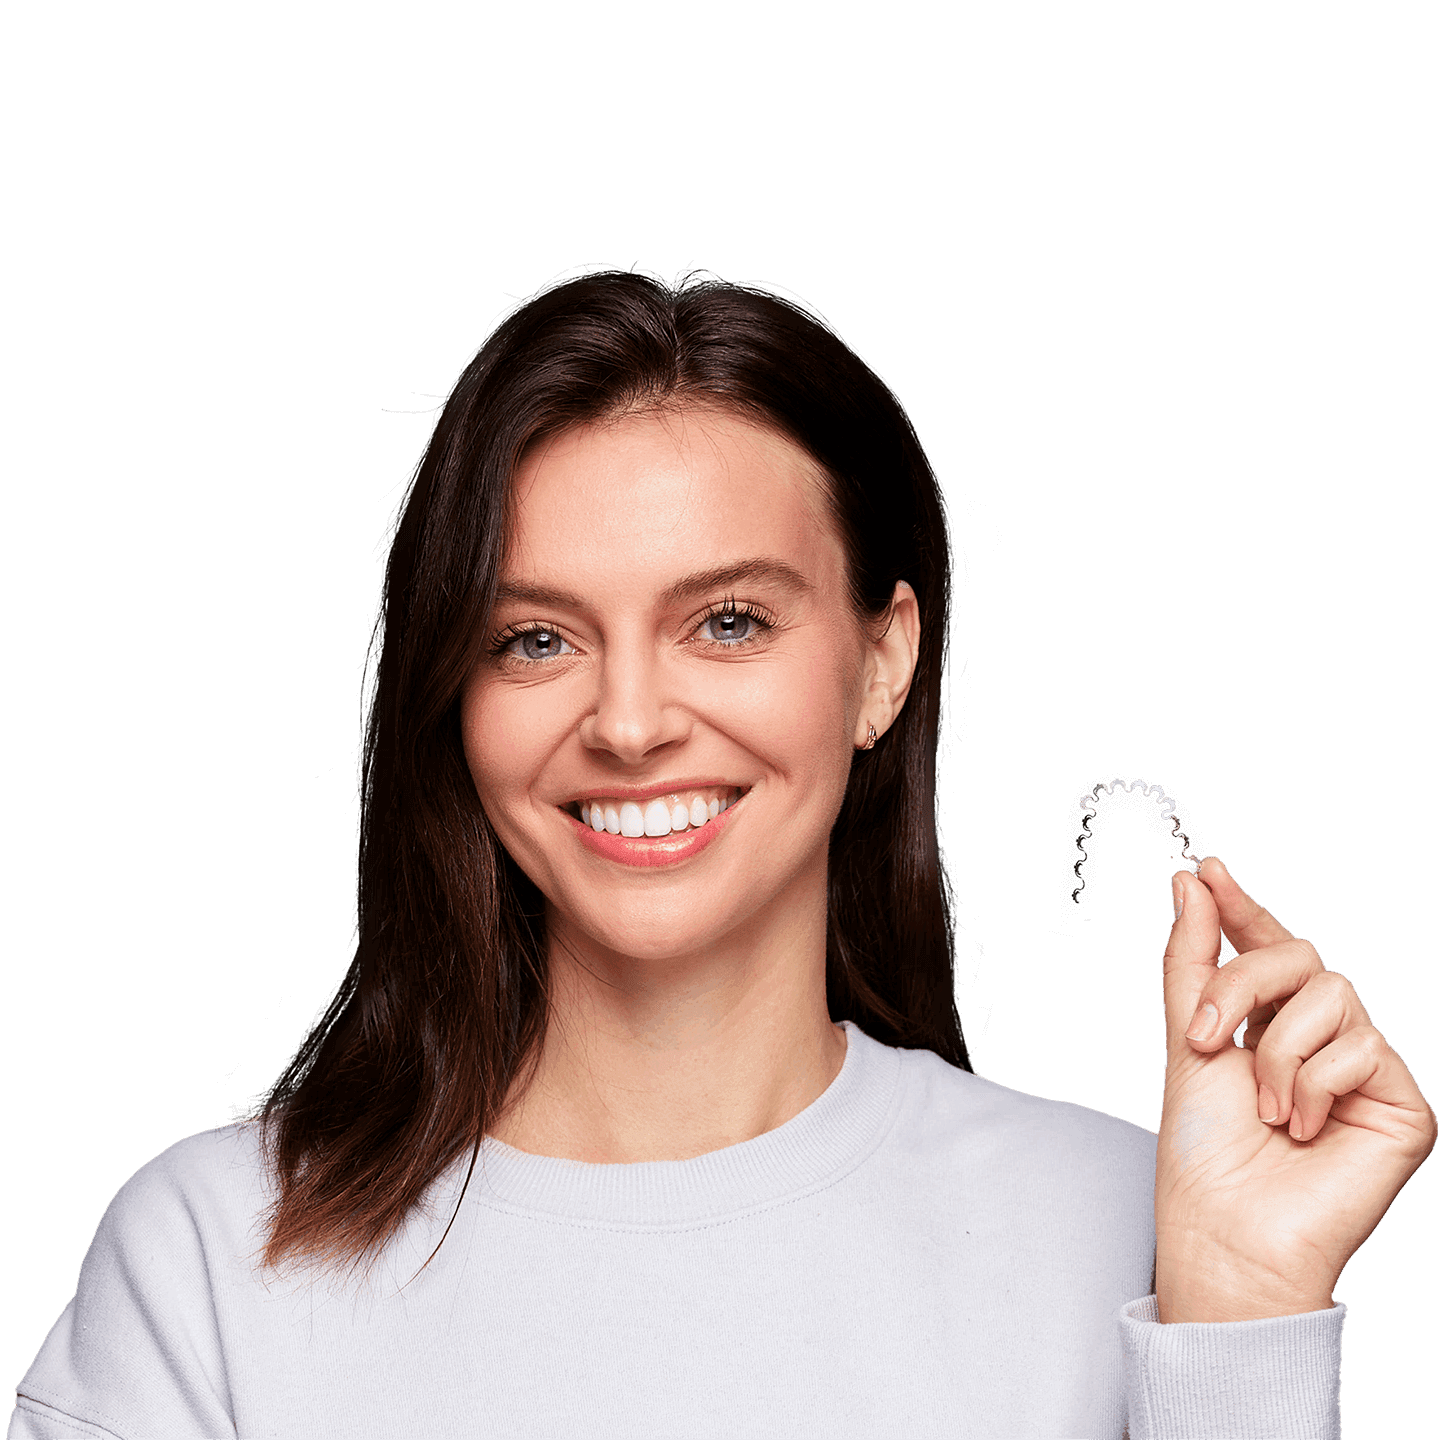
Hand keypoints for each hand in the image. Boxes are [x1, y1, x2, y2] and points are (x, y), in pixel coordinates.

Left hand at [1154, 857, 1436, 1322]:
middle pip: (1301, 955)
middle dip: (1243, 984)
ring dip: (1277, 1051)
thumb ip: (1194, 961)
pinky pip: (1362, 1047)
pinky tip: (1304, 1130)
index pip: (1269, 945)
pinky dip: (1314, 1085)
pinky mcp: (1400, 1104)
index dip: (1242, 907)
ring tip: (1267, 1110)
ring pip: (1332, 995)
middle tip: (1208, 1037)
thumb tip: (1191, 884)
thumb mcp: (1188, 1039)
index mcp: (1270, 1020)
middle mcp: (1322, 1038)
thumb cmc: (1204, 1150)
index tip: (1206, 871)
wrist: (1224, 1229)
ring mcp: (1364, 1070)